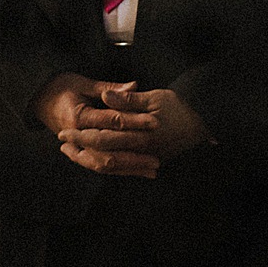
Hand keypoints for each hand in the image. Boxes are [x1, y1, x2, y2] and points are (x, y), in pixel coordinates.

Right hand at [32, 73, 161, 177]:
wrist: (38, 99)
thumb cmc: (60, 87)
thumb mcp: (84, 83)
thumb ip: (109, 88)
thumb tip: (133, 86)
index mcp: (78, 116)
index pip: (111, 122)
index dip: (134, 122)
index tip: (154, 123)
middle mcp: (77, 135)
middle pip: (108, 151)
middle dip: (134, 156)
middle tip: (156, 157)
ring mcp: (77, 146)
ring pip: (105, 164)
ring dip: (129, 168)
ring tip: (152, 169)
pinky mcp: (80, 152)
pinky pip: (101, 165)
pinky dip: (120, 169)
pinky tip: (138, 171)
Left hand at [64, 87, 209, 165]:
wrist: (204, 122)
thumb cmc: (180, 106)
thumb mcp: (154, 97)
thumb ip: (127, 100)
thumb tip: (104, 97)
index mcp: (139, 134)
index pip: (102, 137)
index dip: (81, 135)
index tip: (64, 132)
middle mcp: (141, 151)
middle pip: (103, 155)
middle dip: (80, 150)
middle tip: (63, 143)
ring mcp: (146, 159)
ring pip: (112, 167)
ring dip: (90, 160)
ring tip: (73, 153)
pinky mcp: (150, 162)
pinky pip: (124, 169)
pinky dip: (107, 166)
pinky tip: (95, 160)